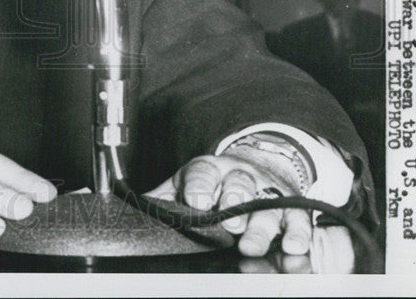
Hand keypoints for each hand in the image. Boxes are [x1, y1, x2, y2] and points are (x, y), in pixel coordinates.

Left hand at [145, 143, 311, 256]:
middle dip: (235, 204)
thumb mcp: (183, 187)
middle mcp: (239, 177)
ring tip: (253, 244)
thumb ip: (160, 200)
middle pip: (238, 186)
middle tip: (230, 223)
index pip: (202, 172)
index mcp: (209, 170)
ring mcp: (267, 191)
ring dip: (262, 226)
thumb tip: (116, 209)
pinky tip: (295, 249)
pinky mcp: (291, 208)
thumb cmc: (211, 185)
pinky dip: (298, 235)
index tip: (196, 202)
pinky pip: (298, 220)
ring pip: (267, 205)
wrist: (254, 167)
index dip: (200, 186)